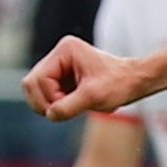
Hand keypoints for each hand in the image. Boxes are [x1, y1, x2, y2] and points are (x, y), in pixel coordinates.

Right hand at [26, 35, 145, 119]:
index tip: (70, 106)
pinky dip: (57, 104)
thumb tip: (50, 115)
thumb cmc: (119, 85)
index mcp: (65, 51)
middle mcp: (59, 55)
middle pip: (32, 84)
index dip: (50, 98)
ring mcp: (59, 65)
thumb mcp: (93, 97)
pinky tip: (75, 105)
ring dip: (51, 104)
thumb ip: (68, 106)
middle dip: (46, 102)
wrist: (134, 82)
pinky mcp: (62, 77)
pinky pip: (47, 94)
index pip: (38, 79)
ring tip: (73, 108)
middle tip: (66, 111)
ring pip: (37, 91)